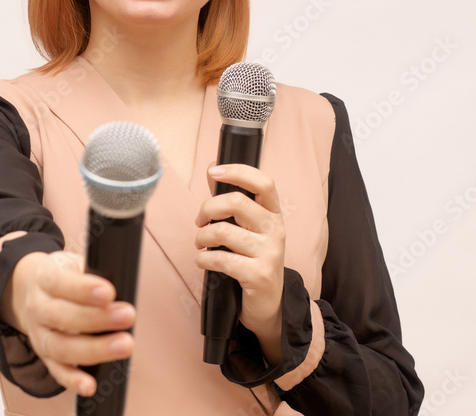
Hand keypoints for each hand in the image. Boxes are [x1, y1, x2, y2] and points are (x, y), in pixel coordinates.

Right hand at [4, 251, 135, 396]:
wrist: (35, 291)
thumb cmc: (65, 277)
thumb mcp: (74, 264)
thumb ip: (94, 273)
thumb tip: (123, 287)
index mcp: (45, 278)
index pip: (61, 283)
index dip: (84, 289)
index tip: (109, 292)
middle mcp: (38, 307)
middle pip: (61, 316)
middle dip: (97, 319)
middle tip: (128, 316)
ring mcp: (39, 335)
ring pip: (60, 346)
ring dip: (94, 349)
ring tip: (124, 345)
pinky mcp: (45, 357)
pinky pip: (57, 371)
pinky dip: (73, 380)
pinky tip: (90, 384)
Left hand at [194, 163, 285, 363]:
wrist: (269, 304)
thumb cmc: (253, 261)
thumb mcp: (248, 230)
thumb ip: (231, 202)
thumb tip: (213, 170)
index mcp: (273, 214)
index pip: (263, 183)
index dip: (238, 171)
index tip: (214, 171)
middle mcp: (276, 230)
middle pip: (236, 202)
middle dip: (208, 208)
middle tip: (199, 221)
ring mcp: (270, 253)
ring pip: (223, 231)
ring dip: (202, 237)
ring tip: (200, 244)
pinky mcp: (259, 274)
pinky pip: (222, 259)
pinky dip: (204, 259)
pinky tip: (203, 262)